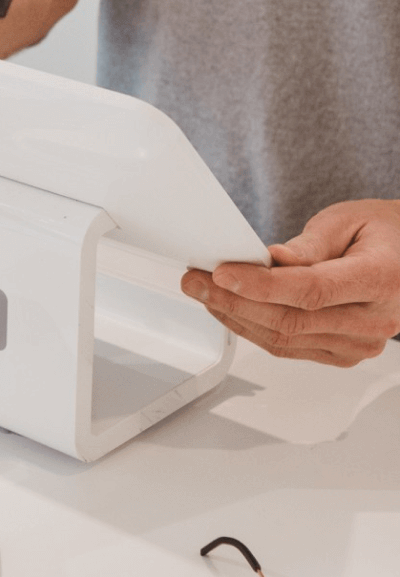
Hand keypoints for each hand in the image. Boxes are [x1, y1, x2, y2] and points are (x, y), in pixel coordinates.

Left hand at [181, 200, 399, 366]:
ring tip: (203, 293)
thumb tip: (268, 261)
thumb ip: (309, 245)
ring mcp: (360, 344)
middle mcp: (375, 320)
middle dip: (232, 300)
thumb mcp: (348, 220)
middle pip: (290, 320)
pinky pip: (288, 348)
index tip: (221, 273)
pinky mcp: (343, 355)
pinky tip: (229, 309)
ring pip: (283, 339)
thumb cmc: (384, 234)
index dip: (260, 285)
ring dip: (235, 317)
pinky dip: (253, 329)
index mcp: (382, 279)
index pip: (312, 290)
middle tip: (195, 281)